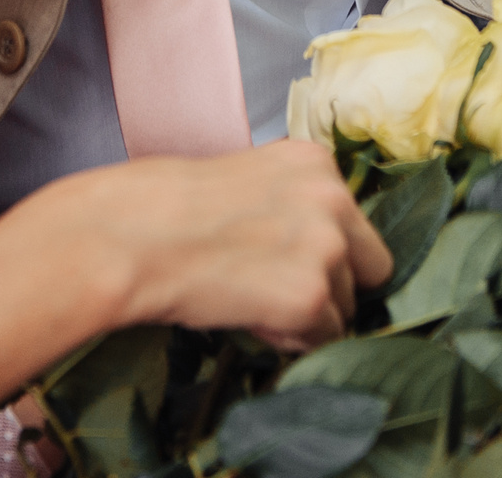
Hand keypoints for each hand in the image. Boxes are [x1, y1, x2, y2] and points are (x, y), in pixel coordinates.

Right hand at [27, 139, 393, 350]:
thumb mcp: (244, 179)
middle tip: (279, 287)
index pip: (354, 219)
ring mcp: (325, 247)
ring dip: (310, 315)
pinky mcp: (310, 297)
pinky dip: (291, 340)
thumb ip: (289, 202)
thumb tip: (309, 245)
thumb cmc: (164, 206)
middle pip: (372, 265)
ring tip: (251, 298)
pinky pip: (324, 339)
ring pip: (348, 307)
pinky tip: (249, 316)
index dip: (325, 248)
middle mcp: (332, 197)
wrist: (129, 235)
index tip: (288, 257)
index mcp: (315, 161)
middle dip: (336, 284)